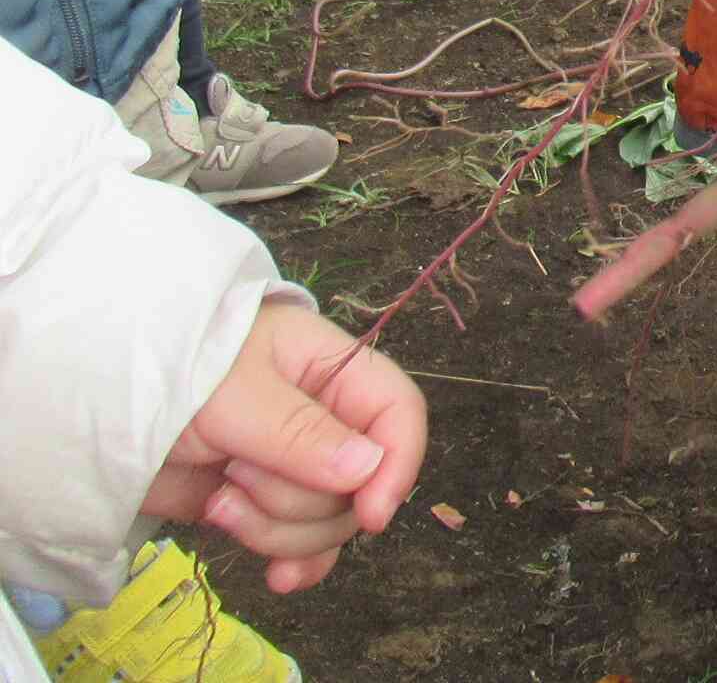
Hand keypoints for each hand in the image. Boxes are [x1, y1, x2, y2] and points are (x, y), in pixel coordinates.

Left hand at [142, 302, 426, 593]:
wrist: (89, 413)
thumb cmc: (168, 374)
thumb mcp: (235, 394)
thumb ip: (300, 433)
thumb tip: (369, 468)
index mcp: (332, 369)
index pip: (397, 412)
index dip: (397, 462)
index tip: (370, 514)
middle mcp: (324, 418)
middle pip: (360, 482)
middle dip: (300, 499)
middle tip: (238, 477)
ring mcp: (293, 467)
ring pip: (329, 521)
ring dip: (276, 526)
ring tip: (219, 501)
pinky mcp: (262, 506)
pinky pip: (307, 547)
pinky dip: (296, 562)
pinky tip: (278, 576)